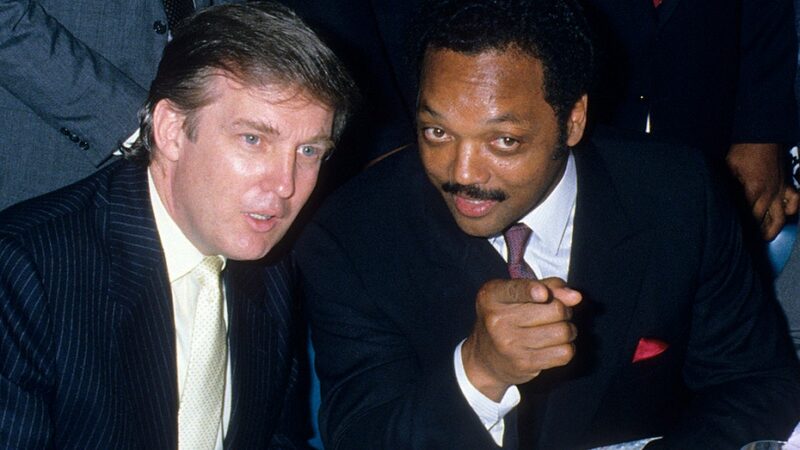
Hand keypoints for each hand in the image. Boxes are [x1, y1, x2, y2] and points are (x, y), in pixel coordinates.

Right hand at [461, 277, 581, 400]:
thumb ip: (548, 286)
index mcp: (492, 296)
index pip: (516, 290)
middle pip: (555, 310)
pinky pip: (564, 353)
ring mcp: (509, 344)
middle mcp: (497, 320)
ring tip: (557, 329)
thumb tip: (575, 296)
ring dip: (568, 329)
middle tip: (557, 313)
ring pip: (563, 332)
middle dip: (564, 310)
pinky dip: (567, 348)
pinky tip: (555, 345)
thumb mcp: (518, 294)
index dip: (532, 290)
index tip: (543, 294)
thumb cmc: (507, 317)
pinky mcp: (523, 364)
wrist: (485, 358)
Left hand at [726, 143, 798, 239]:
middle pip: (765, 221)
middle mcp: (770, 194)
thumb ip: (729, 188)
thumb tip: (725, 204)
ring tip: (766, 236)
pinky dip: (792, 210)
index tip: (738, 238)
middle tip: (749, 243)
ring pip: (781, 216)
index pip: (749, 217)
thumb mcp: (729, 170)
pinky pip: (794, 201)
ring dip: (774, 228)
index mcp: (753, 191)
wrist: (762, 135)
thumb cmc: (742, 152)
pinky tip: (786, 215)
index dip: (744, 229)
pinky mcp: (787, 184)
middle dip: (758, 233)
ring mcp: (780, 189)